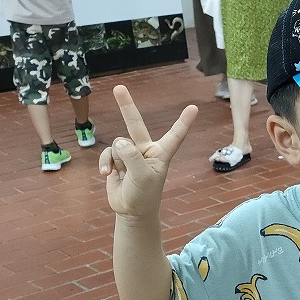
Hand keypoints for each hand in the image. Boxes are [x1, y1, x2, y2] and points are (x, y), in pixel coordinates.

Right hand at [100, 85, 198, 217]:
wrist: (131, 211)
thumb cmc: (144, 195)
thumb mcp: (143, 176)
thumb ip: (132, 156)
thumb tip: (119, 142)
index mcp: (161, 154)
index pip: (174, 135)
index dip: (183, 122)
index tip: (194, 108)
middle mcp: (145, 150)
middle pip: (135, 124)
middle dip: (126, 106)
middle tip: (118, 87)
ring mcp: (130, 155)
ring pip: (117, 144)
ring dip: (116, 159)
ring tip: (120, 174)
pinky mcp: (117, 161)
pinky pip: (108, 153)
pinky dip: (105, 163)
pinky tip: (106, 174)